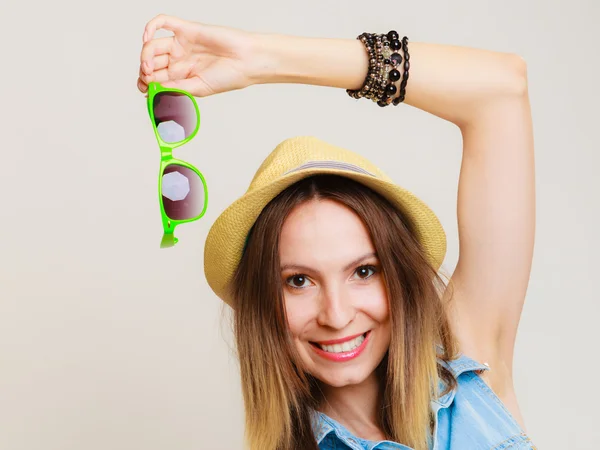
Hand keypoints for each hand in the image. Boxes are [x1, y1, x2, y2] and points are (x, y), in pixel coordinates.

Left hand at [138, 14, 260, 96]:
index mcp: (181, 76)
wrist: (246, 62)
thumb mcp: (198, 89)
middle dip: (145, 69)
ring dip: (145, 54)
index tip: (145, 88)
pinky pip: (163, 22)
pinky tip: (146, 37)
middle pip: (151, 62)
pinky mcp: (186, 29)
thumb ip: (176, 88)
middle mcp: (179, 59)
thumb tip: (153, 90)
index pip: (155, 78)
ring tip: (149, 65)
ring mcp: (181, 44)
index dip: (145, 82)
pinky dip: (151, 26)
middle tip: (148, 76)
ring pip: (153, 45)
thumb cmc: (228, 77)